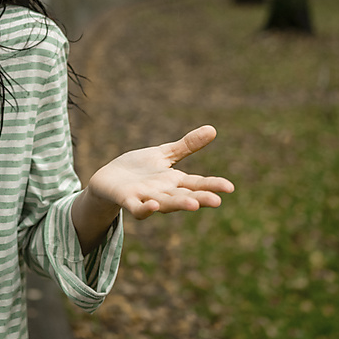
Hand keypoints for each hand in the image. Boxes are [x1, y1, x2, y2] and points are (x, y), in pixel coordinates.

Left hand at [85, 125, 234, 220]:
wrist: (108, 179)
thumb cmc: (138, 169)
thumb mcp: (164, 154)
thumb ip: (187, 145)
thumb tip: (213, 129)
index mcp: (173, 181)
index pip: (197, 184)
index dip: (212, 186)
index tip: (229, 187)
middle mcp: (162, 192)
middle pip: (183, 196)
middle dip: (199, 199)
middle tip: (216, 201)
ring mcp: (145, 197)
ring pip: (164, 203)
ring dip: (177, 204)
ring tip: (193, 205)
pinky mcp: (127, 199)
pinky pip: (137, 207)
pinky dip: (145, 209)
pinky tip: (152, 206)